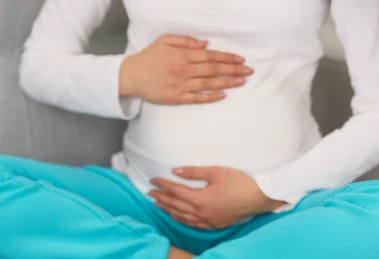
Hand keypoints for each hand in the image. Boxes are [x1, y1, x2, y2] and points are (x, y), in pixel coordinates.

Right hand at [119, 35, 252, 104]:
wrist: (130, 76)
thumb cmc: (147, 58)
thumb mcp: (164, 41)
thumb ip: (185, 41)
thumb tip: (204, 44)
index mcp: (181, 55)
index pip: (210, 56)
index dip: (227, 58)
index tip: (240, 60)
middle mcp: (183, 70)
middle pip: (213, 69)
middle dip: (233, 70)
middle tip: (249, 71)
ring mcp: (180, 85)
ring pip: (208, 83)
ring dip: (227, 82)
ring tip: (241, 82)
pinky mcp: (176, 98)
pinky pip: (196, 98)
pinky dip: (210, 97)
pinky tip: (223, 96)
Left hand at [149, 167, 285, 228]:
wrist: (260, 198)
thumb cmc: (240, 182)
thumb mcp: (216, 172)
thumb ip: (193, 172)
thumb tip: (174, 171)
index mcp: (200, 200)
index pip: (175, 192)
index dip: (163, 185)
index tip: (153, 180)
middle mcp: (201, 213)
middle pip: (176, 205)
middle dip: (162, 198)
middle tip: (150, 193)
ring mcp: (208, 221)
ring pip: (183, 216)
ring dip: (169, 210)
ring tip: (158, 204)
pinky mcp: (215, 225)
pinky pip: (193, 224)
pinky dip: (182, 220)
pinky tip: (177, 217)